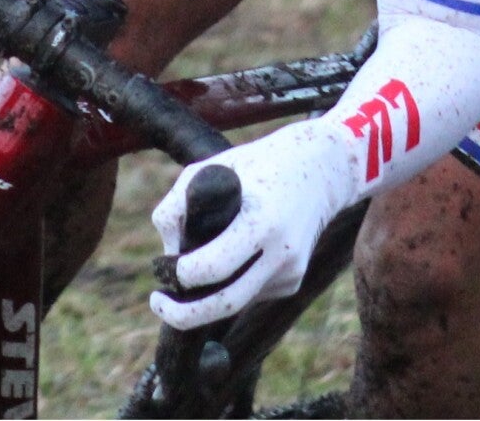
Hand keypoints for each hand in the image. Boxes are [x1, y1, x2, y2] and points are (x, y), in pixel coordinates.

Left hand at [149, 120, 356, 329]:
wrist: (321, 169)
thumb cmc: (258, 165)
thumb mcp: (212, 168)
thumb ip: (177, 206)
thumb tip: (168, 255)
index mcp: (262, 222)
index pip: (213, 268)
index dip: (181, 275)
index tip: (164, 268)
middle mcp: (282, 252)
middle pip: (226, 304)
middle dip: (184, 315)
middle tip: (158, 304)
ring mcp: (291, 271)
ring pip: (235, 300)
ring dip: (206, 293)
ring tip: (191, 267)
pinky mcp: (293, 281)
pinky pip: (250, 292)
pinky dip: (231, 280)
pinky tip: (239, 251)